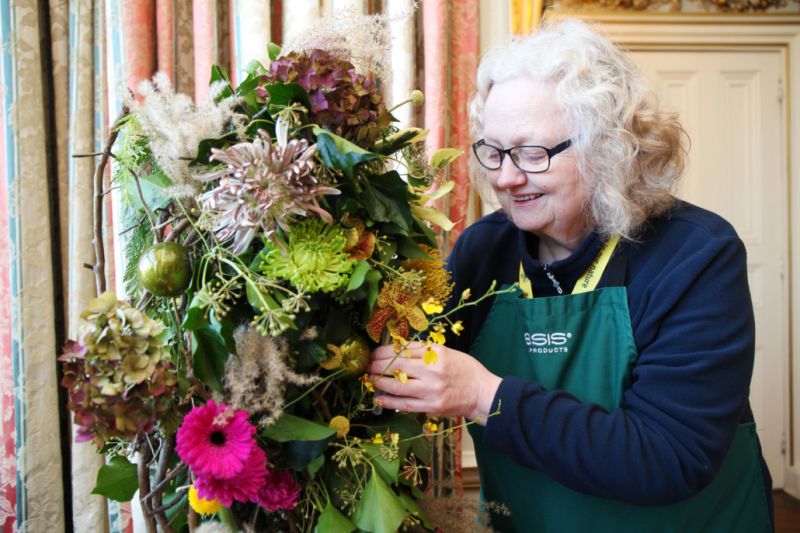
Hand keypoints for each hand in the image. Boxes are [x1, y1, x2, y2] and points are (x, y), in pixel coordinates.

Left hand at [368, 341, 501, 423]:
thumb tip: (395, 350)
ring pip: (397, 385)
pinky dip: (389, 402)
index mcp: (436, 353)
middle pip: (396, 366)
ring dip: (379, 382)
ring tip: (370, 380)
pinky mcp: (431, 407)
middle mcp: (432, 371)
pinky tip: (379, 399)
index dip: (384, 351)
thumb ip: (423, 351)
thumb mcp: (446, 352)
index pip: (403, 350)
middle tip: (367, 366)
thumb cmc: (464, 370)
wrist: (482, 392)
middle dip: (377, 365)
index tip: (374, 353)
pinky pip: (405, 404)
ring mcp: (431, 390)